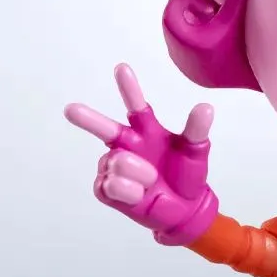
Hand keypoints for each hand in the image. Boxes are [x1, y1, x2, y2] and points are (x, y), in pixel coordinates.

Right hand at [64, 63, 218, 244]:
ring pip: (118, 162)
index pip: (135, 106)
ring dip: (139, 175)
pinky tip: (139, 195)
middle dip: (88, 119)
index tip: (122, 68)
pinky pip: (113, 185)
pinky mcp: (106, 188)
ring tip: (152, 182)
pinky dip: (130, 192)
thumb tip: (206, 107)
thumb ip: (197, 129)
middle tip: (71, 110)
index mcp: (146, 131)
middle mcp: (126, 145)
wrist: (184, 208)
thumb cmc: (188, 175)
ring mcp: (114, 165)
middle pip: (104, 128)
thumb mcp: (196, 151)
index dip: (129, 88)